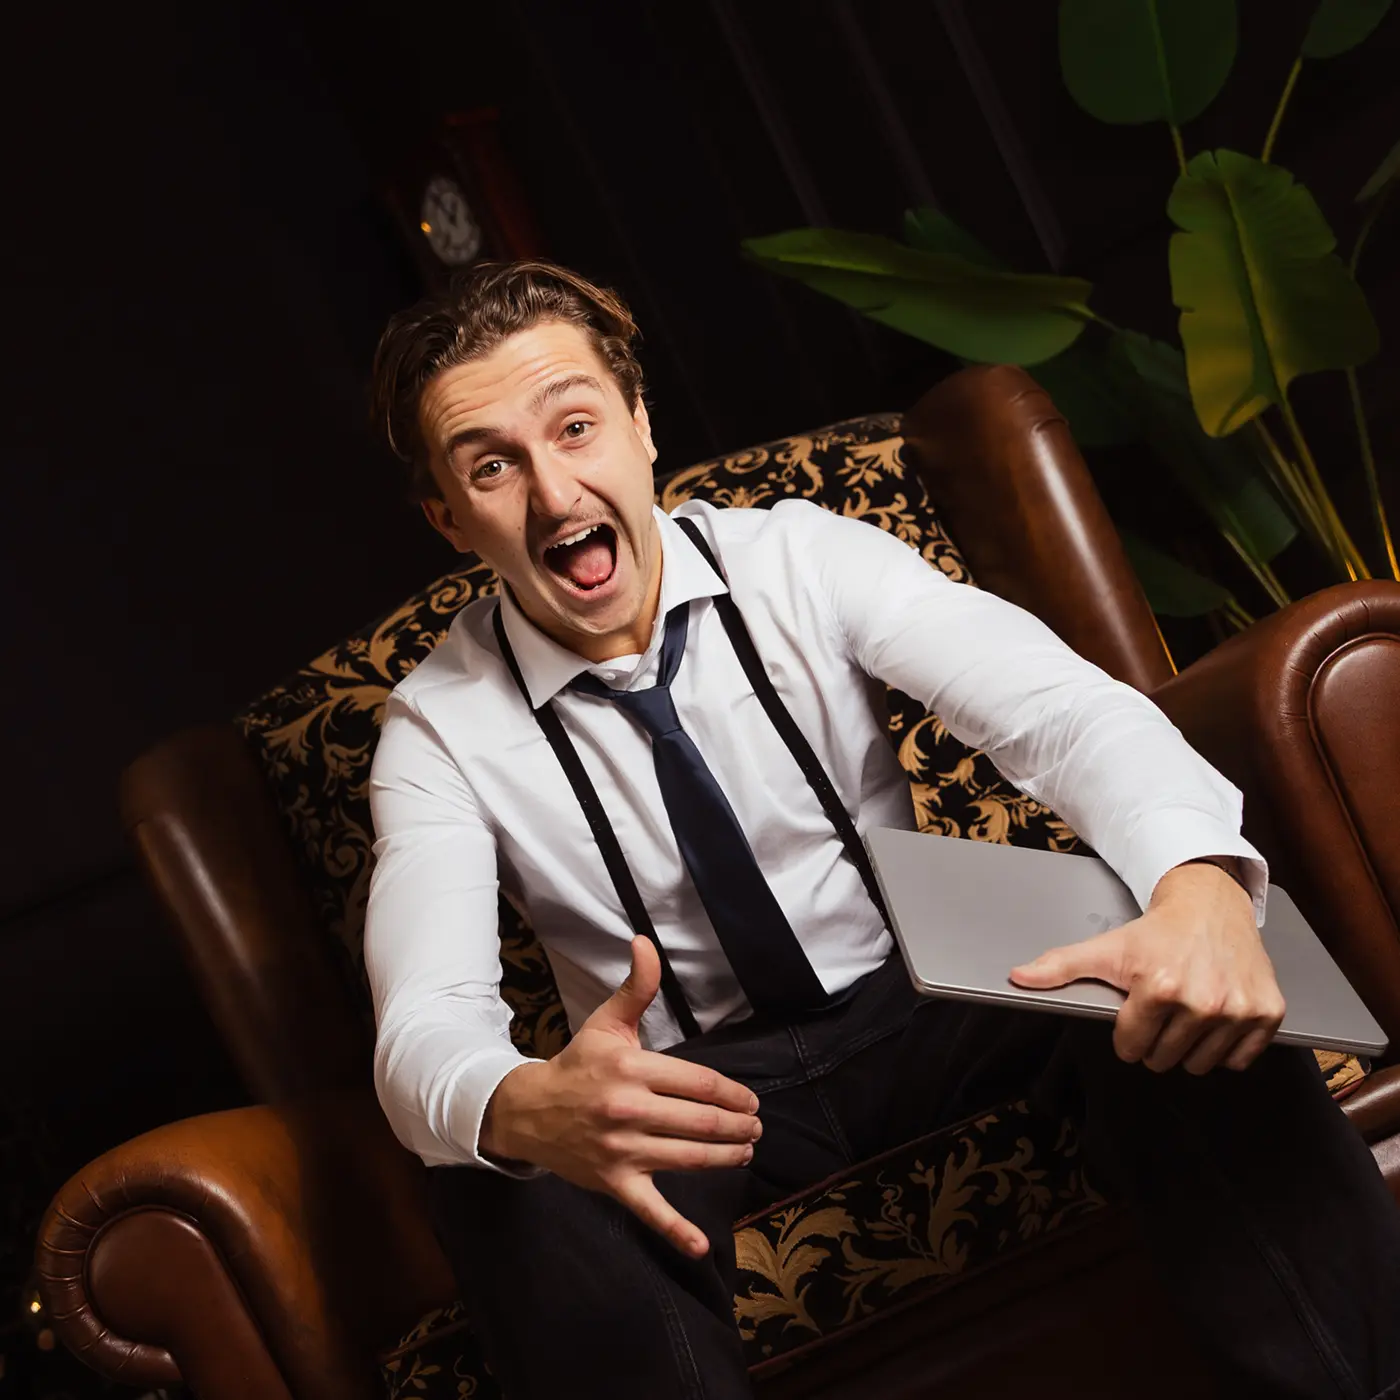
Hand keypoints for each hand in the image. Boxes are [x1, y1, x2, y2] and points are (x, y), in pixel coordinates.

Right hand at [480, 936, 761, 1257]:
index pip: (700, 1083)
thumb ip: (636, 985)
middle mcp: (629, 1111)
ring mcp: (621, 1151)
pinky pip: (649, 1211)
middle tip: (756, 1128)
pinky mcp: (614, 1183)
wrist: (529, 1111)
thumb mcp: (608, 1021)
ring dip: (727, 1158)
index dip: (733, 1094)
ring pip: (689, 1159)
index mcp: (633, 1069)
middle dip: (739, 1127)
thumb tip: (646, 941)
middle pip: (702, 1122)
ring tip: (746, 1151)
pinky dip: (676, 1232)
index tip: (751, 1101)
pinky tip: (702, 1246)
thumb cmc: (578, 1064)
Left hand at [1008, 860, 1284, 1073]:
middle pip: (1165, 1059)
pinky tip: (1216, 1018)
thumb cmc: (1154, 932)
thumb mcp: (1105, 947)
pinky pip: (1241, 1059)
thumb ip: (1060, 966)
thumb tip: (1017, 977)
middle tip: (1162, 1010)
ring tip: (1187, 1011)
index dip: (1128, 1034)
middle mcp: (1202, 1001)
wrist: (1209, 903)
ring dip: (1191, 1047)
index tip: (1134, 1012)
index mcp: (1159, 988)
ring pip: (1202, 1064)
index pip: (1131, 1048)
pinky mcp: (1268, 1012)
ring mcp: (1238, 1009)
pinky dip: (1228, 1047)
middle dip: (1157, 1041)